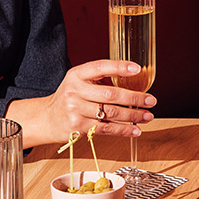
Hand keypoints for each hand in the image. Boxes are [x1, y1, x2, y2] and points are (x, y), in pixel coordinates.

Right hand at [7, 60, 154, 146]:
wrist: (47, 118)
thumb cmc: (69, 97)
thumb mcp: (79, 81)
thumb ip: (99, 79)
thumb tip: (133, 81)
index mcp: (76, 75)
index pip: (100, 67)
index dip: (119, 67)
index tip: (137, 69)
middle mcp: (75, 91)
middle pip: (110, 94)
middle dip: (134, 98)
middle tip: (151, 100)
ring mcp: (76, 110)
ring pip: (111, 113)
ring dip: (133, 115)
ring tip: (147, 116)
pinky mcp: (79, 127)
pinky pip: (106, 129)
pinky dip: (124, 130)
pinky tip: (135, 130)